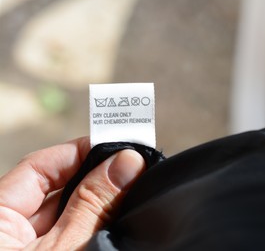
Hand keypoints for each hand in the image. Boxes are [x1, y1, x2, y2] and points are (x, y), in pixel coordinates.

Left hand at [0, 137, 144, 249]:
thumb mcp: (65, 248)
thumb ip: (92, 205)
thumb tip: (126, 162)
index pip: (37, 168)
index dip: (79, 151)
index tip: (115, 145)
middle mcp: (8, 232)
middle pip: (55, 190)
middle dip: (95, 178)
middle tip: (131, 168)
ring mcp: (27, 247)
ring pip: (67, 214)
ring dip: (98, 204)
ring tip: (130, 191)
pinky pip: (70, 235)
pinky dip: (95, 225)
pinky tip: (118, 215)